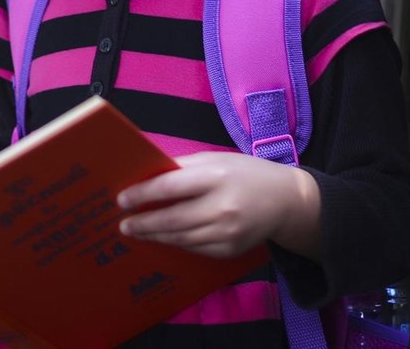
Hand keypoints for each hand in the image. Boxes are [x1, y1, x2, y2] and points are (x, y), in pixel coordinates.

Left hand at [116, 152, 321, 258]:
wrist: (287, 201)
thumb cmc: (246, 174)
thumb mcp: (217, 160)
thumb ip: (183, 167)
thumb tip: (147, 174)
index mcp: (217, 177)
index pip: (170, 187)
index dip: (142, 194)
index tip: (122, 199)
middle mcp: (223, 207)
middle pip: (172, 218)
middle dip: (143, 222)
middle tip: (124, 224)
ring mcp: (227, 233)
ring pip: (180, 238)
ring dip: (155, 235)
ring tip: (137, 231)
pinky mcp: (230, 250)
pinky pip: (194, 249)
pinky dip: (176, 243)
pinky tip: (163, 238)